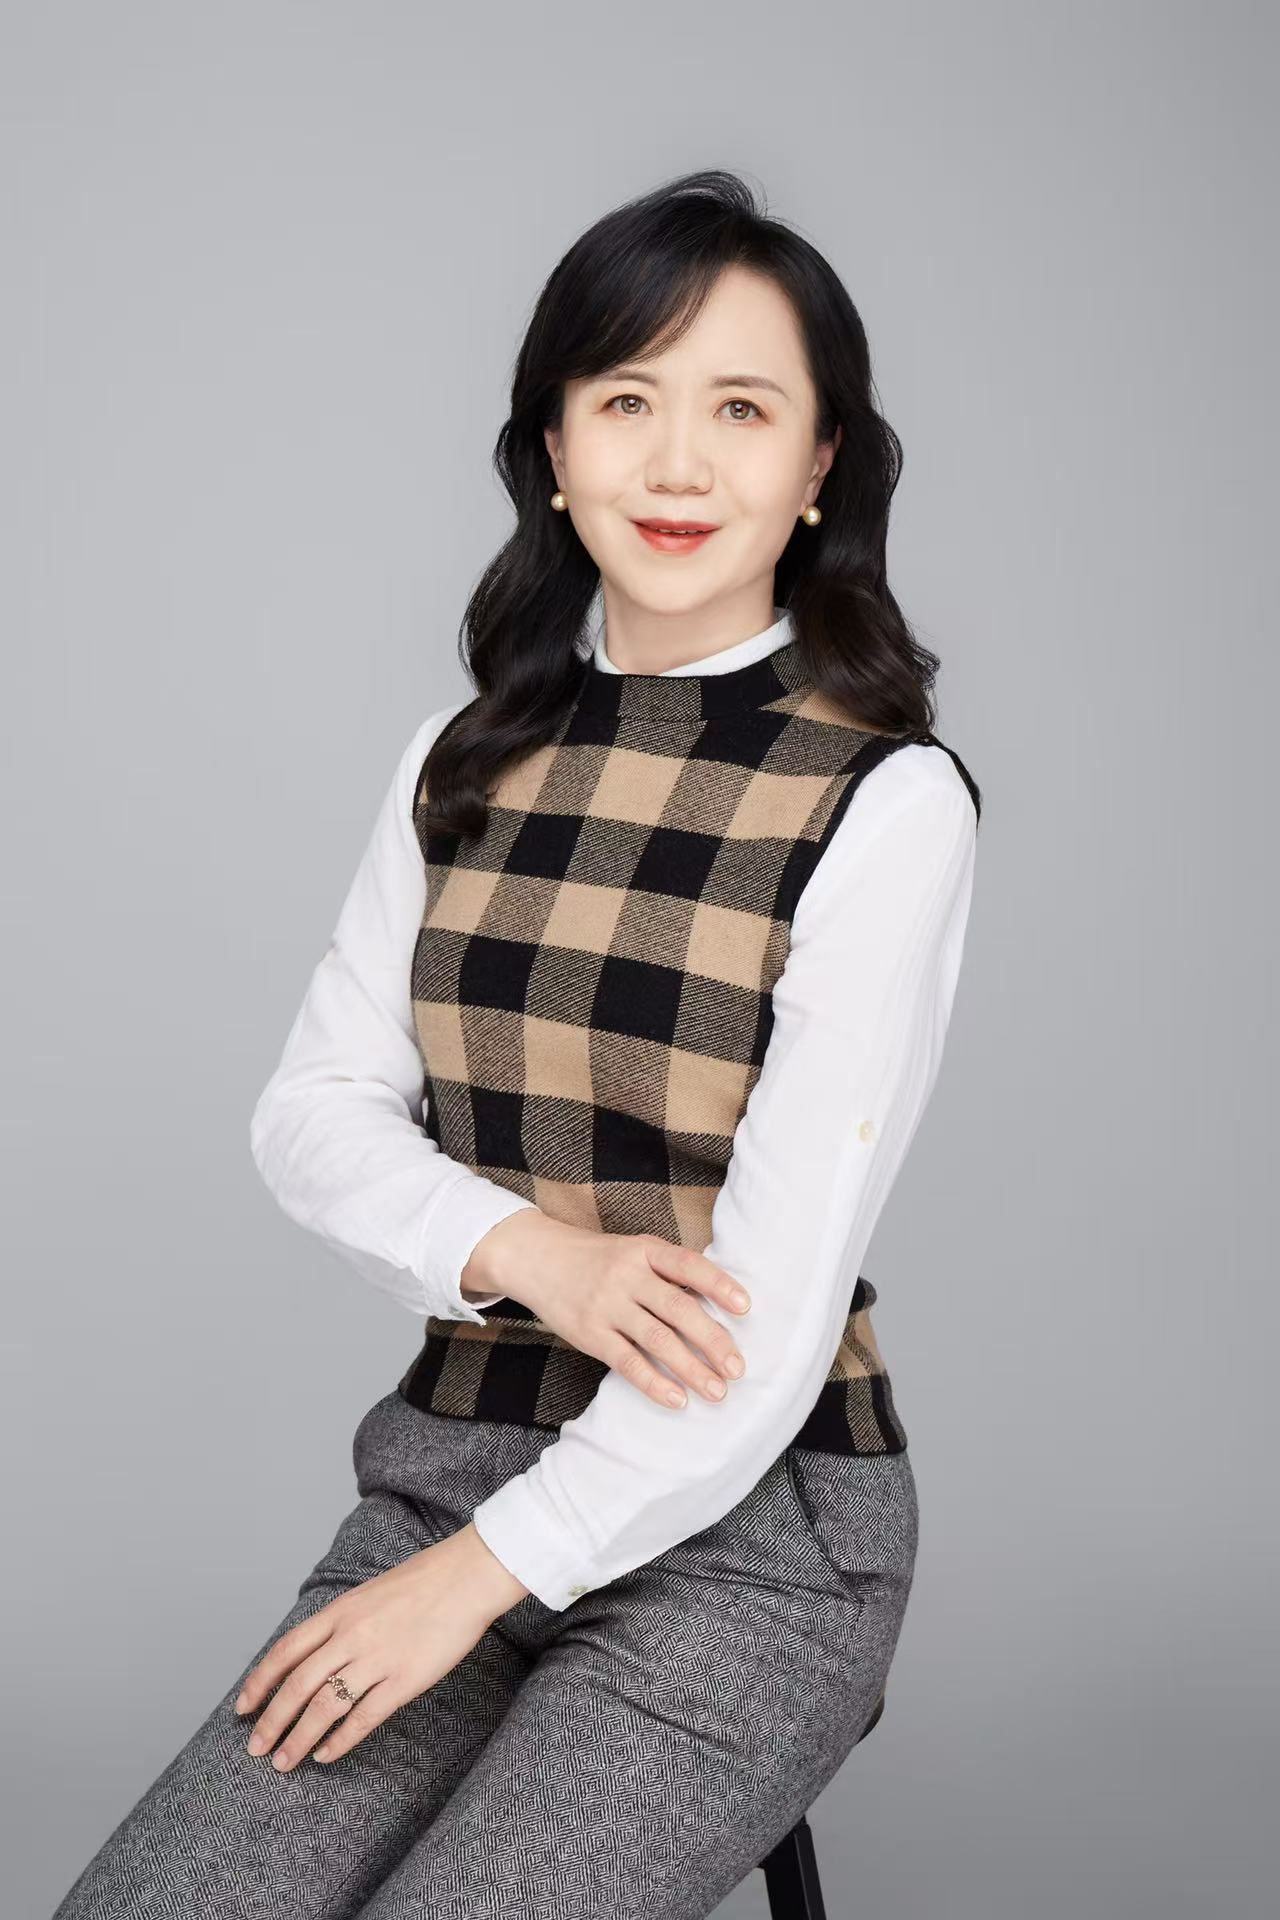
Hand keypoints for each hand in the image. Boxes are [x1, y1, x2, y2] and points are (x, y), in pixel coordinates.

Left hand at [233, 1524, 523, 1771]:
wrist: (467, 1577)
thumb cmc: (423, 1582)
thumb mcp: (368, 1594)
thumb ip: (341, 1623)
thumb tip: (316, 1654)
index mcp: (339, 1612)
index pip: (285, 1652)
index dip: (260, 1682)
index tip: (243, 1708)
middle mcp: (350, 1636)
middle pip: (297, 1686)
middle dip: (271, 1721)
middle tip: (256, 1748)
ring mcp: (376, 1659)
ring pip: (324, 1707)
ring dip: (299, 1739)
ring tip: (284, 1761)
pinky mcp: (404, 1680)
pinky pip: (363, 1718)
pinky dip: (340, 1741)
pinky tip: (326, 1755)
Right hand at [462, 1209, 751, 1411]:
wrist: (537, 1258)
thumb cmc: (598, 1259)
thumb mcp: (633, 1251)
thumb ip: (668, 1273)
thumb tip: (717, 1304)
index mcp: (644, 1250)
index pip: (688, 1266)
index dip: (719, 1285)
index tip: (745, 1308)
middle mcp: (627, 1275)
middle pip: (678, 1309)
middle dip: (713, 1340)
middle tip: (737, 1368)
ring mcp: (606, 1305)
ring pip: (657, 1340)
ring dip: (691, 1368)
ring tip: (717, 1391)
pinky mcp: (590, 1334)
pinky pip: (627, 1363)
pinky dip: (654, 1383)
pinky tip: (677, 1399)